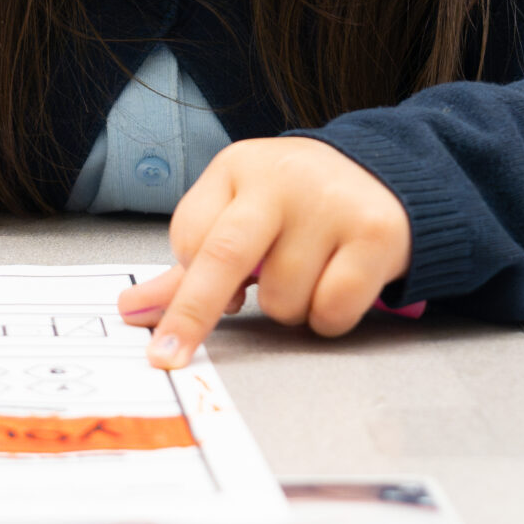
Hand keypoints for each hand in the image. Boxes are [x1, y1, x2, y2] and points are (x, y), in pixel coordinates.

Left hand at [119, 137, 410, 367]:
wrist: (391, 176)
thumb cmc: (301, 206)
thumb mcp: (240, 216)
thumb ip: (189, 265)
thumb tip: (131, 309)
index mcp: (238, 166)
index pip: (189, 236)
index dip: (190, 283)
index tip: (198, 310)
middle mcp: (282, 178)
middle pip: (222, 256)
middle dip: (191, 314)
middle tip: (168, 357)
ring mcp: (330, 203)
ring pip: (281, 298)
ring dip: (288, 308)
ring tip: (309, 273)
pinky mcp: (376, 232)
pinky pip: (330, 310)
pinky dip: (329, 317)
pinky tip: (340, 283)